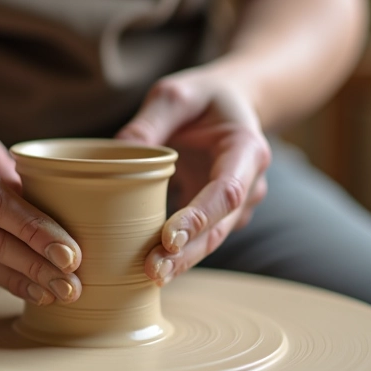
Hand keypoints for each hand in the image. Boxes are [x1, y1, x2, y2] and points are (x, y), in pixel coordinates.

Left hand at [116, 62, 270, 285]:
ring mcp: (241, 204)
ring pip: (212, 239)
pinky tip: (150, 266)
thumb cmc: (201, 98)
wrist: (229, 104)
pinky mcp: (223, 216)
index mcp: (246, 149)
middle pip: (220, 227)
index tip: (167, 238)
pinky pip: (201, 237)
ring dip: (183, 259)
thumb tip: (118, 153)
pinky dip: (179, 252)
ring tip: (150, 276)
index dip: (199, 217)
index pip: (225, 191)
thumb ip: (150, 122)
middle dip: (187, 253)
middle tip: (153, 270)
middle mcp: (251, 182)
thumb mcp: (174, 95)